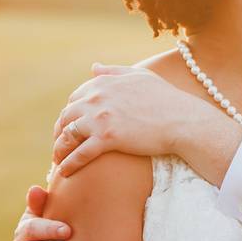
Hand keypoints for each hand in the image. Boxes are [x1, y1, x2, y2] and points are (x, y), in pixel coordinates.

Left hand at [51, 63, 212, 177]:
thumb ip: (114, 71)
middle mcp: (97, 98)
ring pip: (68, 134)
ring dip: (59, 148)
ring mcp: (100, 118)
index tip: (71, 125)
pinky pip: (80, 153)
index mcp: (103, 83)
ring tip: (58, 160)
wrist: (183, 120)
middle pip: (67, 116)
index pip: (76, 98)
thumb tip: (94, 67)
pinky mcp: (107, 138)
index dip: (71, 113)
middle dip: (60, 131)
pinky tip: (65, 173)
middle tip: (61, 145)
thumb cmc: (167, 99)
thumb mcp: (140, 77)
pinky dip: (69, 163)